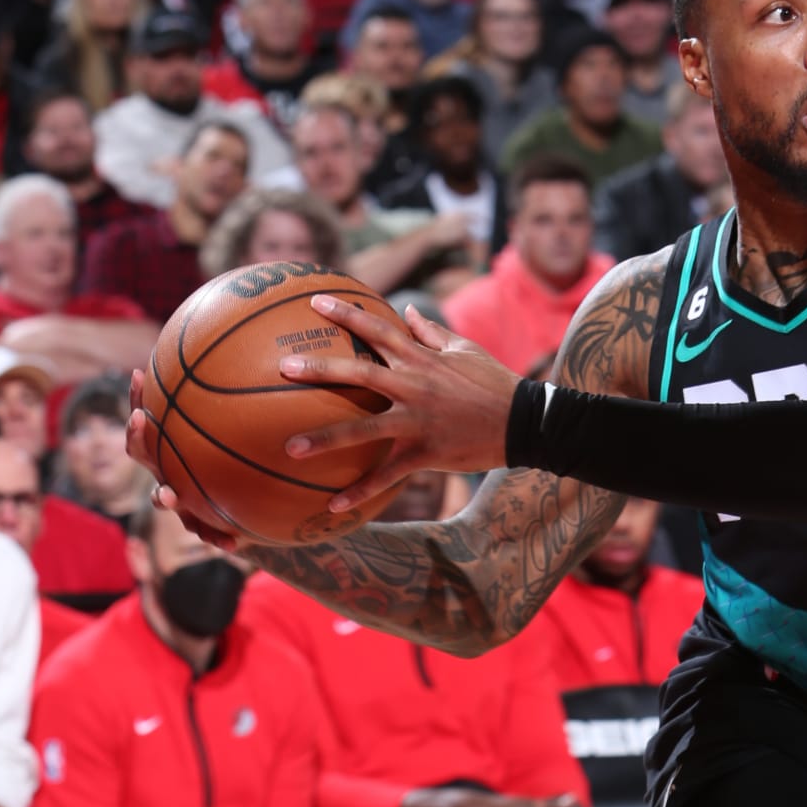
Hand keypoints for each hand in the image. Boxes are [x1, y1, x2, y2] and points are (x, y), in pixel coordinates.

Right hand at [128, 372, 247, 549]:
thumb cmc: (235, 461)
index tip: (137, 374)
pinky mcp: (200, 522)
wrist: (245, 505)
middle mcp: (167, 469)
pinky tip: (234, 543)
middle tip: (141, 419)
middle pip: (142, 452)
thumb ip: (236, 403)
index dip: (137, 397)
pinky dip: (217, 536)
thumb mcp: (237, 432)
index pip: (147, 417)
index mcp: (170, 447)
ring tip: (168, 495)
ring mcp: (180, 497)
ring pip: (163, 497)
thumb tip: (260, 357)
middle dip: (138, 436)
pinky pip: (204, 530)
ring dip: (163, 495)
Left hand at [281, 296, 516, 515]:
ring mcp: (418, 421)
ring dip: (325, 438)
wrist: (524, 421)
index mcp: (421, 358)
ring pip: (364, 429)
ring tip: (289, 447)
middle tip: (282, 368)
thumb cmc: (493, 382)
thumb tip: (404, 307)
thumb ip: (429, 331)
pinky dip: (360, 491)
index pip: (377, 329)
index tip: (314, 302)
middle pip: (359, 373)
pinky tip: (332, 505)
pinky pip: (387, 475)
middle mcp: (414, 386)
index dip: (345, 314)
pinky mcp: (426, 453)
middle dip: (320, 369)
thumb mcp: (464, 349)